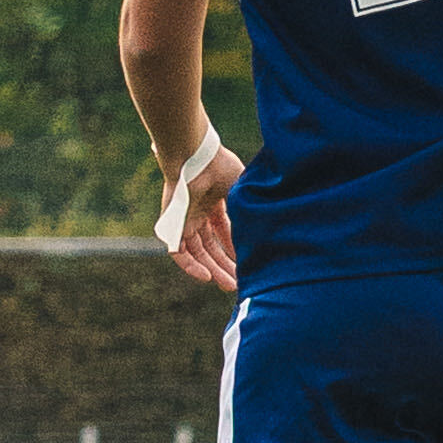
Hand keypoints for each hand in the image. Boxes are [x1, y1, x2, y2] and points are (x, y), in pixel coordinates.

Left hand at [154, 133, 239, 295]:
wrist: (195, 157)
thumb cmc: (220, 166)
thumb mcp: (242, 191)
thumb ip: (251, 209)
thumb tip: (271, 227)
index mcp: (213, 202)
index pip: (223, 231)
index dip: (234, 247)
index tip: (248, 261)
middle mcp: (197, 212)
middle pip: (210, 246)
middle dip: (225, 265)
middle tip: (239, 283)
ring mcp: (183, 219)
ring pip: (196, 252)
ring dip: (212, 269)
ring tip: (228, 285)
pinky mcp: (171, 224)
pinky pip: (178, 251)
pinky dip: (190, 266)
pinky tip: (207, 277)